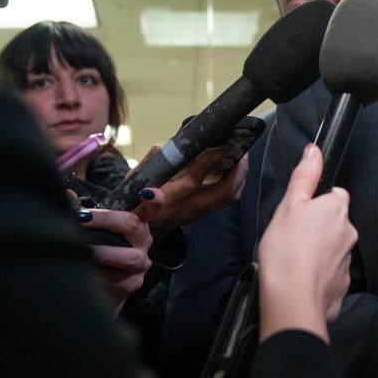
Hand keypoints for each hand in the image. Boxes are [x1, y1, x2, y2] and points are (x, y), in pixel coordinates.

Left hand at [76, 188, 162, 304]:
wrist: (105, 286)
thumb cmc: (102, 249)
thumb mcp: (96, 229)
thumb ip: (85, 212)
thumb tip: (67, 194)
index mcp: (138, 223)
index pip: (151, 208)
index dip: (154, 199)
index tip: (147, 193)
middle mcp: (143, 241)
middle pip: (133, 225)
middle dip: (106, 219)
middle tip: (82, 218)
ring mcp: (141, 263)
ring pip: (130, 257)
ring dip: (104, 252)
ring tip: (85, 251)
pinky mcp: (133, 283)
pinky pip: (118, 278)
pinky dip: (100, 274)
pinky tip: (87, 272)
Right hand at [130, 144, 248, 233]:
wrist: (141, 231)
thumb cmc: (138, 201)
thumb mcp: (135, 181)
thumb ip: (149, 163)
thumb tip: (161, 146)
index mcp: (170, 198)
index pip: (192, 182)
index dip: (208, 164)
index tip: (219, 148)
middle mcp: (189, 207)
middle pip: (223, 193)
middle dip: (238, 171)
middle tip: (242, 151)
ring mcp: (199, 212)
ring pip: (229, 197)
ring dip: (240, 176)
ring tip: (242, 158)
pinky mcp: (204, 213)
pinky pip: (227, 200)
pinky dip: (236, 183)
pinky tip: (236, 170)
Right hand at [257, 143, 357, 342]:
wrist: (292, 302)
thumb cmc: (287, 251)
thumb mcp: (289, 206)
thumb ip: (305, 177)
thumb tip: (315, 150)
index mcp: (338, 210)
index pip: (335, 196)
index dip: (316, 202)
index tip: (299, 214)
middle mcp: (349, 234)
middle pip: (334, 223)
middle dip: (316, 228)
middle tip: (291, 238)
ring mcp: (348, 263)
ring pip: (332, 249)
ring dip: (317, 253)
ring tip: (293, 261)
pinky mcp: (342, 287)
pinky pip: (330, 275)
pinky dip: (318, 276)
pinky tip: (300, 280)